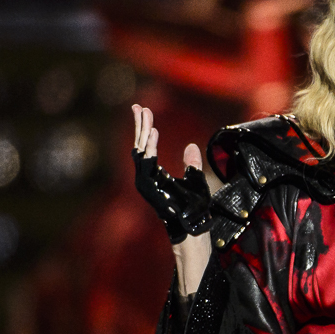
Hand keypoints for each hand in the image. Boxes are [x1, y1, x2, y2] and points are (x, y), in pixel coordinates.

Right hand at [132, 104, 212, 243]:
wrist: (193, 227)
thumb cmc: (194, 208)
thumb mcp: (196, 179)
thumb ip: (192, 163)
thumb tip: (191, 146)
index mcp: (154, 175)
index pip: (146, 148)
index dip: (145, 130)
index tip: (145, 112)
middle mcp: (146, 178)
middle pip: (139, 147)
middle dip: (139, 126)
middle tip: (138, 106)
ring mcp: (145, 183)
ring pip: (141, 152)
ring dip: (144, 133)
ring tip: (146, 115)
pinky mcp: (148, 187)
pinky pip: (147, 163)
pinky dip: (150, 147)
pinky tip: (153, 132)